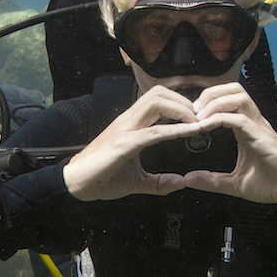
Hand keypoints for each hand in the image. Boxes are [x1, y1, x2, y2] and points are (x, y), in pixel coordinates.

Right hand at [62, 86, 206, 200]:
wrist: (76, 183)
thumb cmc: (101, 177)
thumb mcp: (136, 181)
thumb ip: (158, 182)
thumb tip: (180, 183)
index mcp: (132, 125)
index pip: (158, 100)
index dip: (180, 103)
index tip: (198, 117)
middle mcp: (128, 121)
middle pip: (159, 93)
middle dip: (185, 101)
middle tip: (200, 119)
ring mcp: (125, 129)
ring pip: (157, 102)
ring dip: (182, 110)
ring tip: (197, 123)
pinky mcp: (123, 144)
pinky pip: (154, 131)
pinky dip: (175, 130)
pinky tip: (190, 133)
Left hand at [180, 83, 276, 211]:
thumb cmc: (273, 184)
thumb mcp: (235, 184)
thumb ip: (212, 181)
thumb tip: (189, 179)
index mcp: (246, 129)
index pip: (227, 100)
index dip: (207, 101)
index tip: (190, 117)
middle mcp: (254, 123)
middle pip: (233, 89)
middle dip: (210, 94)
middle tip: (193, 111)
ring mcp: (260, 128)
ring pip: (238, 97)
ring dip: (214, 103)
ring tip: (199, 117)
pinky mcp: (264, 138)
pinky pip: (240, 119)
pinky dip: (220, 119)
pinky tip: (205, 127)